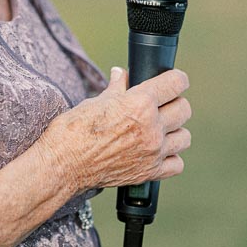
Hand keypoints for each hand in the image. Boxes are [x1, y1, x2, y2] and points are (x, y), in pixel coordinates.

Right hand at [42, 66, 191, 195]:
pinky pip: (177, 164)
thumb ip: (116, 88)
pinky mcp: (149, 172)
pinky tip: (158, 152)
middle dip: (174, 103)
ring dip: (174, 131)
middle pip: (184, 108)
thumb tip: (121, 74)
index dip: (176, 79)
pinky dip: (171, 157)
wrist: (62, 165)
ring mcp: (153, 151)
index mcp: (140, 103)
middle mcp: (151, 126)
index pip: (176, 82)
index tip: (173, 81)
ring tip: (160, 130)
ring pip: (184, 137)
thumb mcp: (95, 102)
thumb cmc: (73, 131)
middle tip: (161, 105)